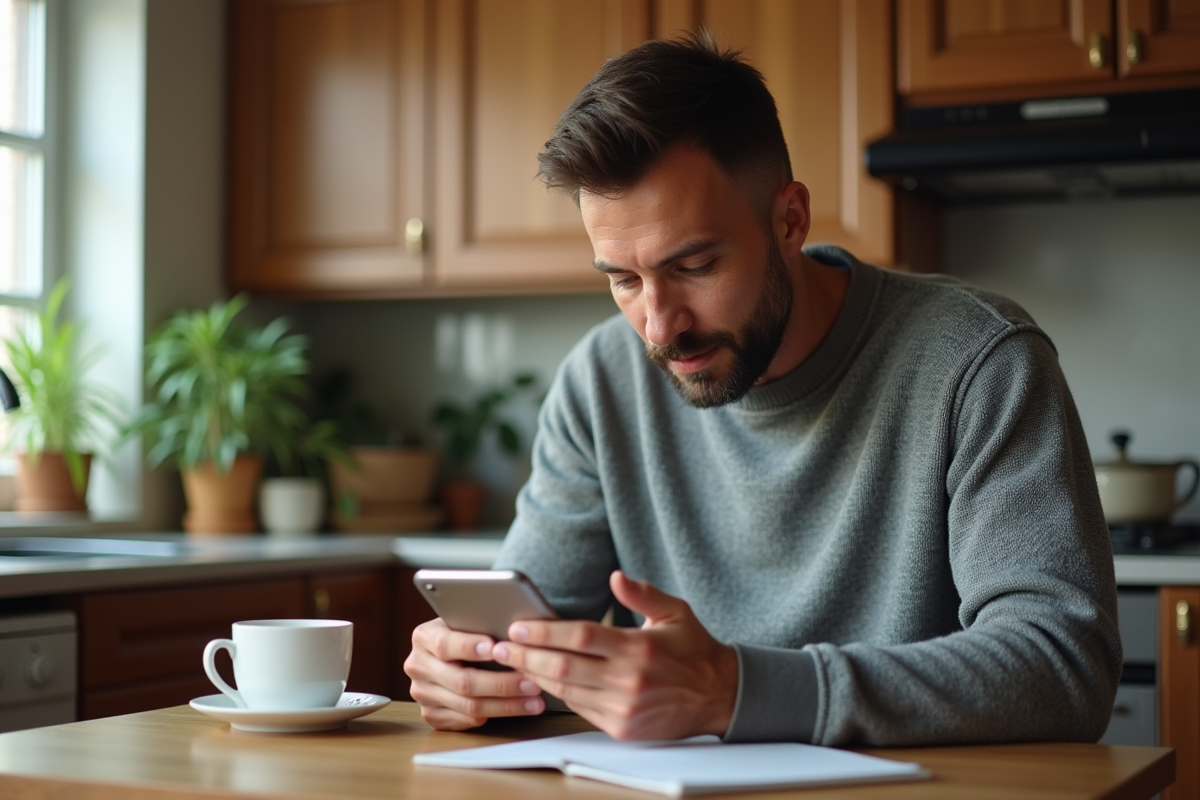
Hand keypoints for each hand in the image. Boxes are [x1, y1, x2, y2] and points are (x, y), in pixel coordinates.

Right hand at [404, 617, 544, 729]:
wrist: (447, 652)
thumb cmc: (466, 632)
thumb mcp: (466, 621)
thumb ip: (480, 625)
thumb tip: (514, 633)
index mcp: (423, 637)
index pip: (444, 644)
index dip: (470, 647)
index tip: (495, 648)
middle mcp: (418, 666)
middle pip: (461, 681)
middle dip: (501, 683)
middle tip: (530, 682)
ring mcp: (423, 693)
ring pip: (468, 705)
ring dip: (506, 704)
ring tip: (533, 699)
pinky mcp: (431, 714)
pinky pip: (466, 720)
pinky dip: (495, 715)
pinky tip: (518, 708)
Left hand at [492, 571, 737, 739]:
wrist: (718, 697)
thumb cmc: (693, 649)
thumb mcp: (675, 612)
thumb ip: (643, 593)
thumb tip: (615, 577)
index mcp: (639, 648)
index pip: (580, 637)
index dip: (544, 632)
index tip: (518, 626)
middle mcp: (629, 681)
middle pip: (563, 666)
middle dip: (525, 656)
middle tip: (499, 647)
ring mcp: (623, 708)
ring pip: (565, 690)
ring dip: (534, 676)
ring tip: (511, 662)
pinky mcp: (621, 728)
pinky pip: (579, 709)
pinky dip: (557, 694)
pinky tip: (541, 680)